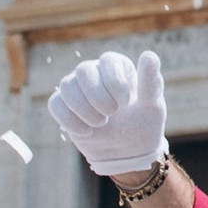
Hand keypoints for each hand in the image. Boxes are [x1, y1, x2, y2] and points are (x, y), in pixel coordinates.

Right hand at [48, 45, 167, 179]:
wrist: (127, 152)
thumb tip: (148, 55)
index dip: (115, 83)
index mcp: (117, 66)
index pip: (108, 60)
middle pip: (84, 70)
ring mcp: (76, 87)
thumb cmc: (142, 125)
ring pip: (66, 86)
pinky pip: (55, 104)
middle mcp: (94, 71)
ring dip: (84, 110)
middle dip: (98, 97)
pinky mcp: (63, 106)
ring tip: (101, 123)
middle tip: (112, 114)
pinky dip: (71, 121)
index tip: (126, 103)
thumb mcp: (152, 107)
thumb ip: (151, 82)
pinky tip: (88, 132)